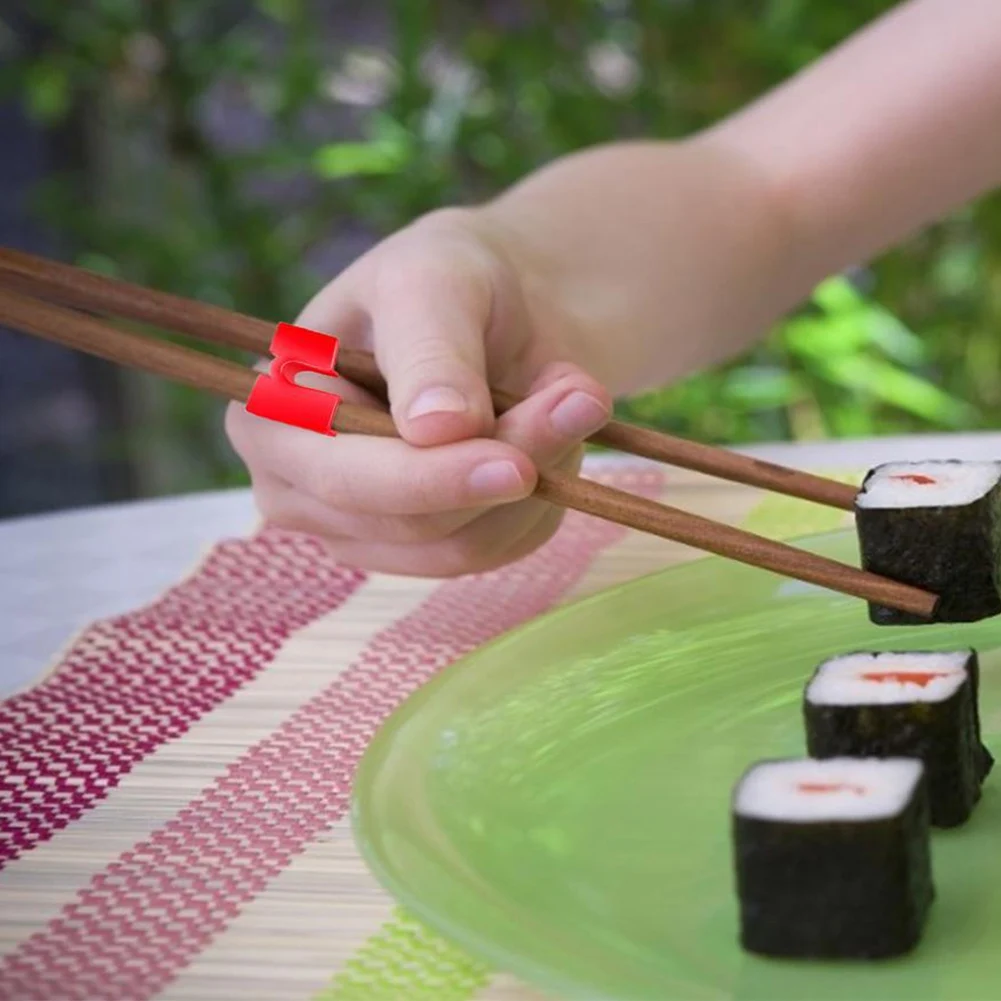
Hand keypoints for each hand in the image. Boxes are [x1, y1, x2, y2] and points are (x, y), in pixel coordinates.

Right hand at [225, 208, 613, 575]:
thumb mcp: (432, 280)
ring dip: (540, 477)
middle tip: (582, 402)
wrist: (502, 310)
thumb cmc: (448, 280)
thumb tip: (435, 429)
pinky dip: (544, 498)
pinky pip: (495, 550)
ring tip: (573, 398)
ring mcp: (364, 530)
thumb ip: (429, 349)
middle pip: (408, 525)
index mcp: (273, 417)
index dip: (427, 479)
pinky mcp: (426, 549)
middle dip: (506, 465)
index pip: (340, 477)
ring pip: (462, 546)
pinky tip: (553, 437)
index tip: (516, 464)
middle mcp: (302, 488)